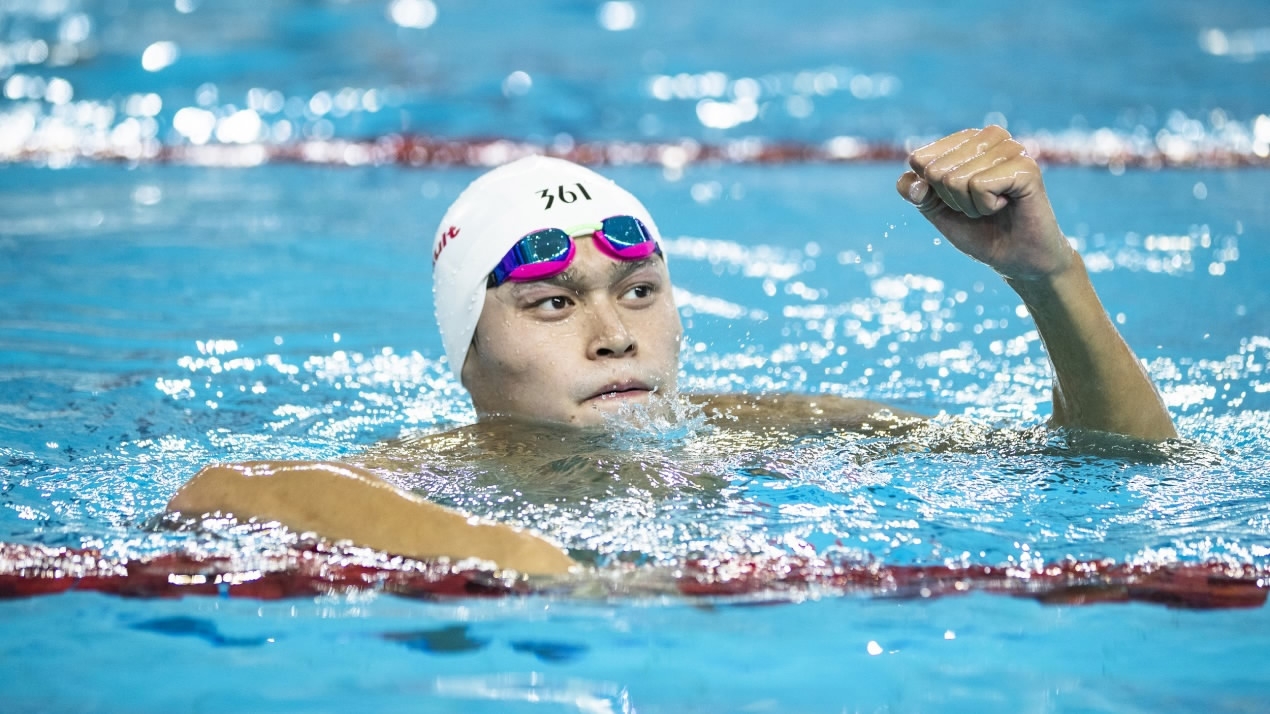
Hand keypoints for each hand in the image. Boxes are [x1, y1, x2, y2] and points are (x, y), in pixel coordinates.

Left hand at [897, 126, 1072, 280]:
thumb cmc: (978, 229)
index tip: (959, 199)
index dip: (932, 191)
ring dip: (969, 205)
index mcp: (967, 139)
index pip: (919, 159)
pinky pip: (979, 186)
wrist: (1016, 258)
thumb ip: (916, 192)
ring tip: (994, 207)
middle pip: (935, 170)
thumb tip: (914, 182)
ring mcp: (1010, 148)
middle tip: (979, 206)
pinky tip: (1006, 205)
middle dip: (952, 200)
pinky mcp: (1026, 166)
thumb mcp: (937, 210)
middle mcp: (990, 136)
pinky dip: (986, 206)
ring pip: (955, 179)